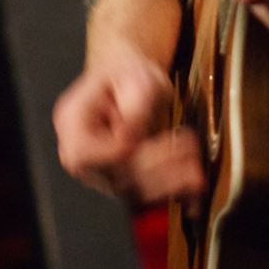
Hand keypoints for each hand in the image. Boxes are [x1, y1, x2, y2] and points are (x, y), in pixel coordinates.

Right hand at [53, 42, 204, 206]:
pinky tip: (193, 189)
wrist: (130, 82)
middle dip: (155, 168)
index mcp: (72, 121)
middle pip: (112, 174)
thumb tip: (129, 137)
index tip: (143, 141)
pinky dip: (170, 192)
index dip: (114, 152)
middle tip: (189, 151)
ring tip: (196, 173)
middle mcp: (80, 153)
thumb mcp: (136, 77)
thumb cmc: (129, 74)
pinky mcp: (120, 182)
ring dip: (167, 184)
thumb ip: (134, 105)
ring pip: (131, 191)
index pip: (84, 151)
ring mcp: (99, 171)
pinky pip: (144, 195)